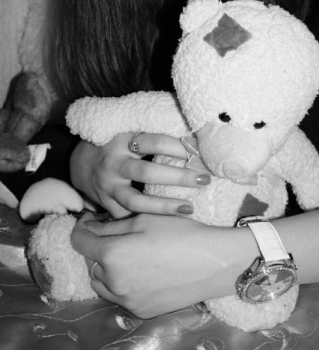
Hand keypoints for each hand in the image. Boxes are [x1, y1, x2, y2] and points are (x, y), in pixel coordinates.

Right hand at [70, 132, 210, 217]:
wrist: (78, 161)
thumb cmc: (115, 143)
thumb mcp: (128, 131)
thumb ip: (153, 134)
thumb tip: (191, 136)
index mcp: (123, 139)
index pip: (154, 142)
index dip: (177, 147)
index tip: (198, 152)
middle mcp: (114, 163)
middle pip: (148, 173)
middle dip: (178, 177)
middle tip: (203, 179)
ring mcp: (108, 186)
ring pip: (136, 200)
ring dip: (164, 205)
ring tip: (189, 207)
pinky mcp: (106, 204)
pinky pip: (126, 216)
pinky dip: (145, 220)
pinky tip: (166, 224)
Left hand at [72, 212, 255, 318]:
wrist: (212, 262)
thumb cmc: (180, 233)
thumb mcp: (143, 218)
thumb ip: (111, 225)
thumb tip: (91, 228)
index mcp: (111, 254)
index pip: (79, 241)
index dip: (82, 227)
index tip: (92, 219)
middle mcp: (114, 281)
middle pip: (91, 262)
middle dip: (98, 247)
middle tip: (117, 234)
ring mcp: (126, 300)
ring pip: (102, 282)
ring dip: (108, 268)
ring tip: (129, 254)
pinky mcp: (140, 311)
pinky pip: (120, 295)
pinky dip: (123, 283)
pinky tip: (143, 270)